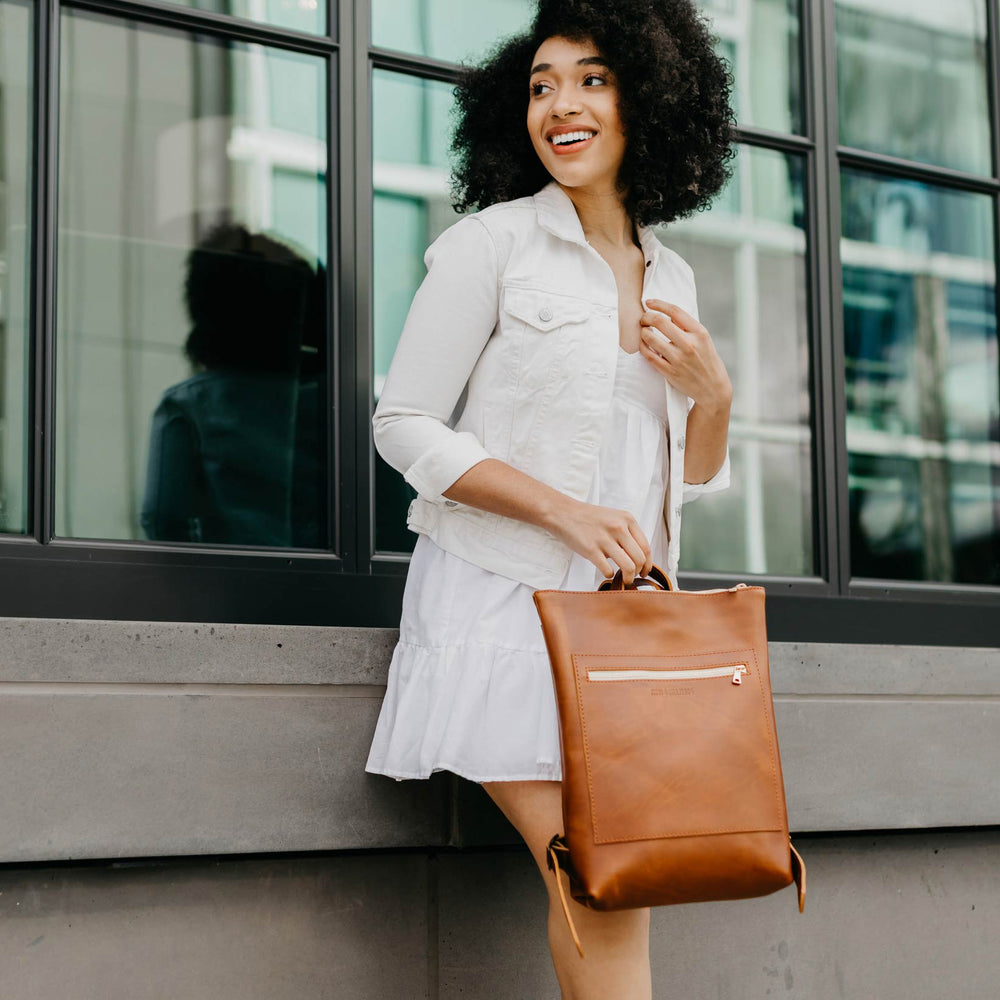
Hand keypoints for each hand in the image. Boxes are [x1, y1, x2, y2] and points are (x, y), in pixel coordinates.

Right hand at [547, 498, 651, 584]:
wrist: (563, 513)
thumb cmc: (588, 518)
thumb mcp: (613, 518)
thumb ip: (627, 534)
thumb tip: (637, 557)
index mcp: (627, 520)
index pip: (646, 547)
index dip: (648, 564)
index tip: (645, 571)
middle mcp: (618, 528)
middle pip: (640, 559)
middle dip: (639, 572)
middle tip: (633, 576)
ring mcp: (604, 539)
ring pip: (628, 566)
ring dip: (628, 577)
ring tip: (624, 579)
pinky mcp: (591, 550)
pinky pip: (608, 570)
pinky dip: (609, 575)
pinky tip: (606, 571)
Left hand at [638, 299, 731, 413]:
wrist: (712, 388)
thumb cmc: (707, 361)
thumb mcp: (704, 340)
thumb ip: (687, 327)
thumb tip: (667, 316)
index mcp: (699, 333)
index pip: (675, 311)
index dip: (659, 304)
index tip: (649, 302)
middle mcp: (689, 344)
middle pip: (660, 322)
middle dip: (647, 317)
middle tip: (643, 318)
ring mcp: (678, 359)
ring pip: (651, 338)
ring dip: (643, 332)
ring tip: (643, 331)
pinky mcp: (669, 372)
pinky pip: (649, 355)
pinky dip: (643, 347)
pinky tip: (643, 344)